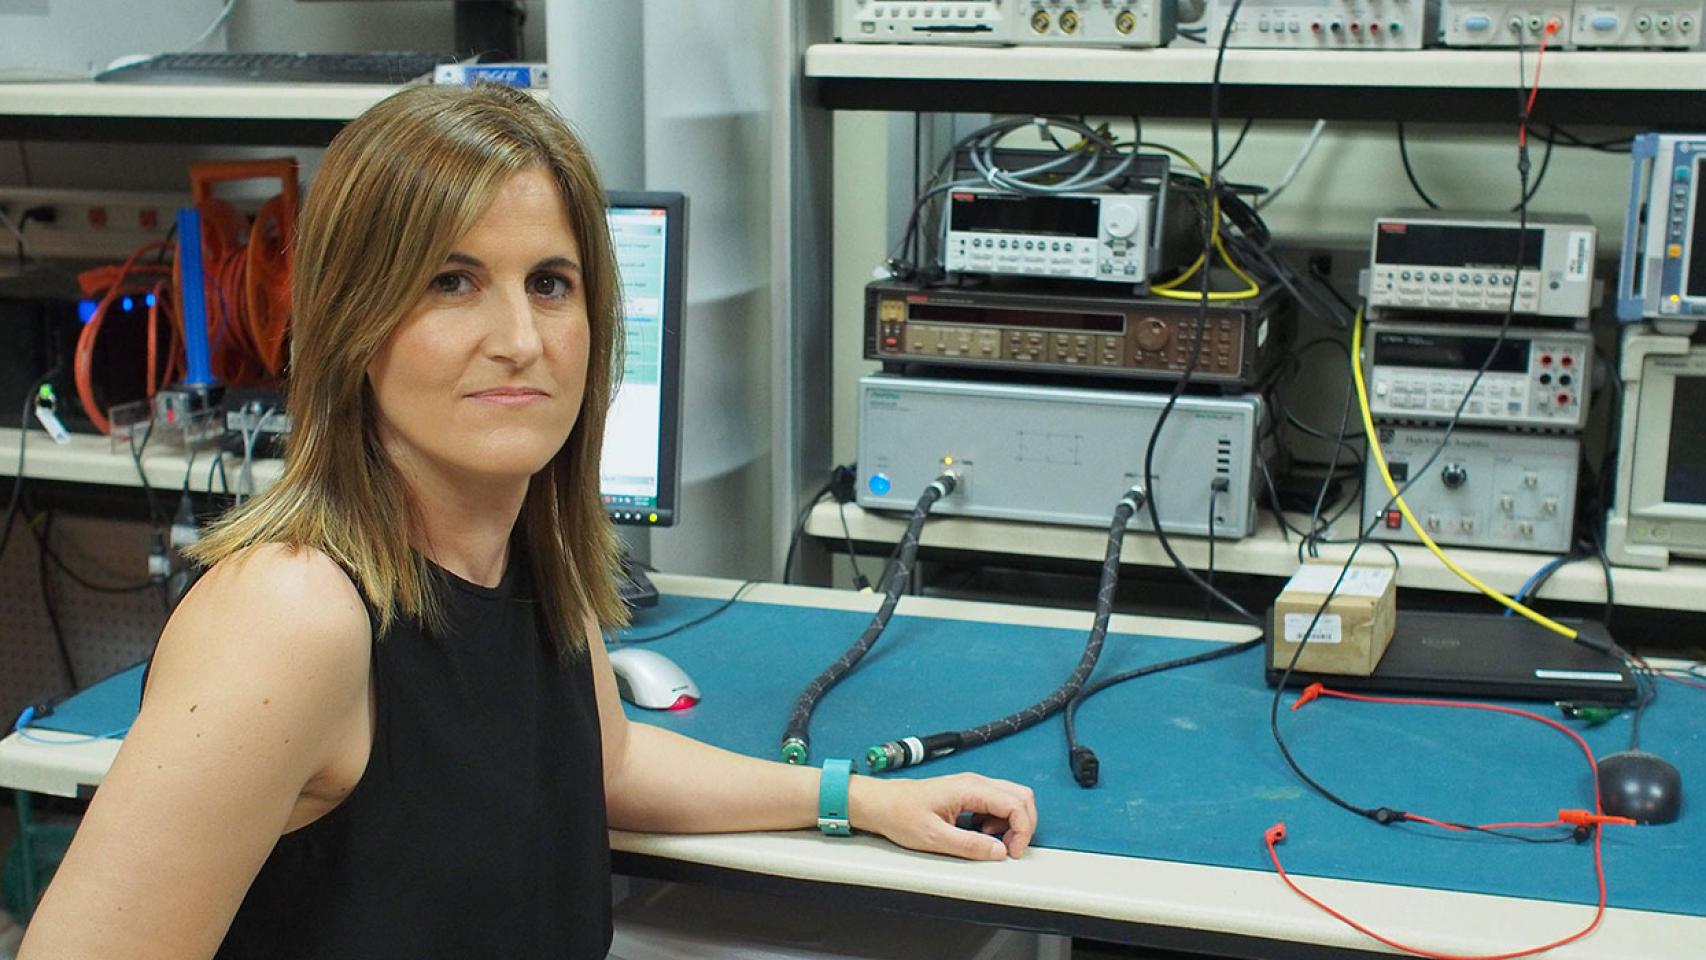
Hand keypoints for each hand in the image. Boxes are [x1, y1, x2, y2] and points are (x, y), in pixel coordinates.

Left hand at [847, 772, 1036, 860]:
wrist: (880, 803)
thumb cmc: (901, 815)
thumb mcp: (935, 837)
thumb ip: (970, 845)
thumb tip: (999, 852)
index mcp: (970, 788)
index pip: (1015, 804)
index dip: (1022, 830)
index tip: (1011, 852)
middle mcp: (975, 782)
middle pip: (1020, 796)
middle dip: (1024, 824)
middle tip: (1009, 848)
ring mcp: (972, 786)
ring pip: (1011, 798)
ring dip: (1012, 822)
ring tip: (991, 841)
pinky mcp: (967, 793)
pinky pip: (996, 802)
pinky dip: (999, 820)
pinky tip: (981, 832)